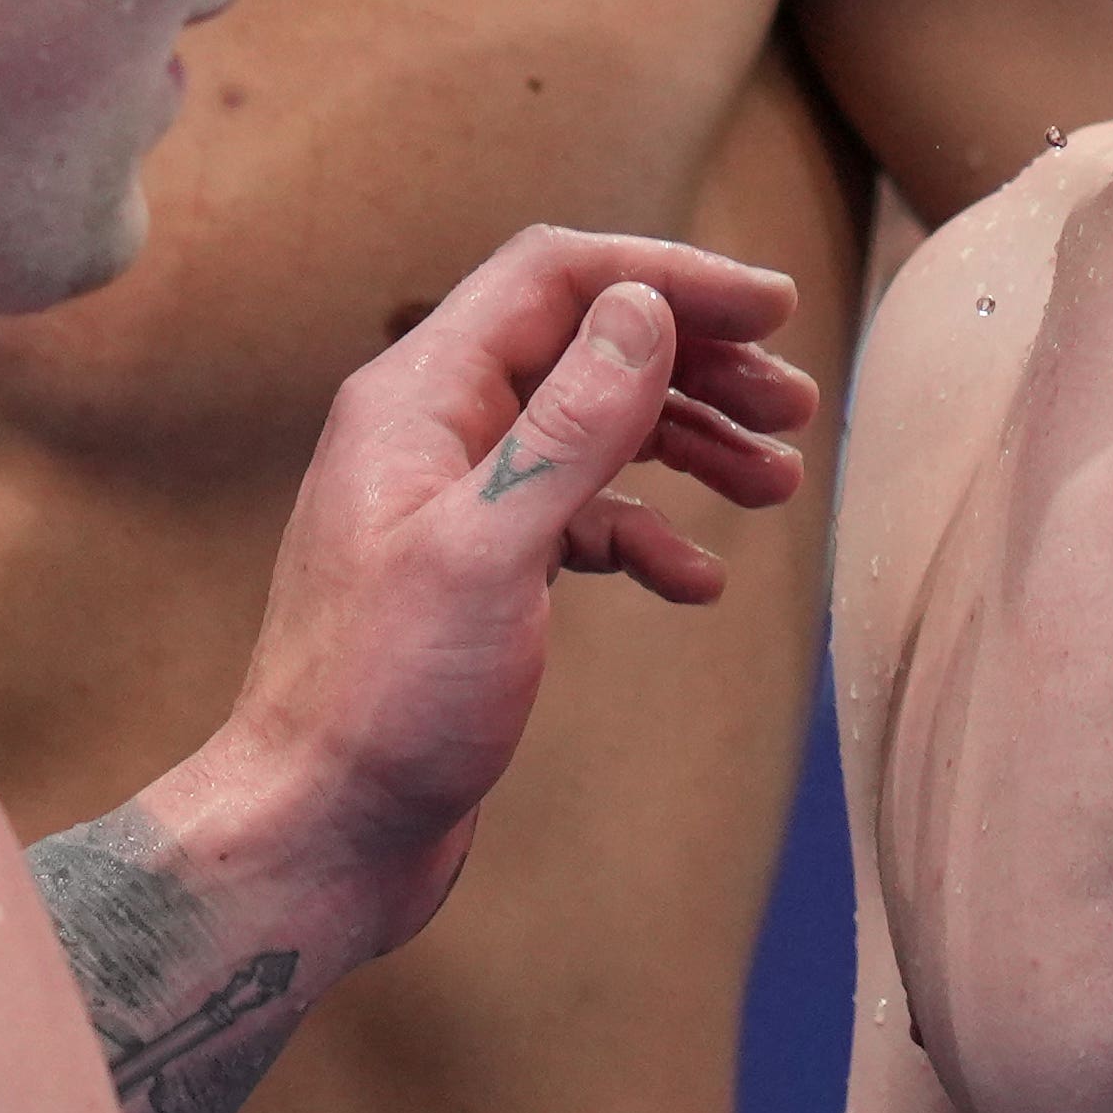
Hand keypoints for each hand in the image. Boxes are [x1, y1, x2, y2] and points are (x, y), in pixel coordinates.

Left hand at [228, 226, 816, 957]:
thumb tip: (645, 310)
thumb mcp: (488, 552)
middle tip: (796, 406)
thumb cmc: (379, 701)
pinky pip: (577, 521)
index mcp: (417, 399)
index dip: (670, 279)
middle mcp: (431, 434)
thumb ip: (569, 426)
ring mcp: (454, 506)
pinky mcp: (477, 578)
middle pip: (584, 346)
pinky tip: (696, 581)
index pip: (556, 278)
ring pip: (591, 434)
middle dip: (698, 363)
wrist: (316, 834)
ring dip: (689, 445)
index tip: (772, 310)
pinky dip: (646, 535)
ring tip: (779, 481)